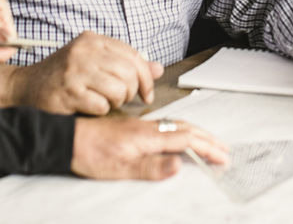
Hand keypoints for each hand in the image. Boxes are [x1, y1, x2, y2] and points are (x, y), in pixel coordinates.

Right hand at [9, 32, 162, 114]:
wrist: (24, 88)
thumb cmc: (62, 76)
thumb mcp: (93, 62)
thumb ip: (125, 63)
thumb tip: (157, 69)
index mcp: (93, 40)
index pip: (133, 55)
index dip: (145, 77)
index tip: (146, 93)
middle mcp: (84, 52)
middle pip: (129, 73)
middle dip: (131, 92)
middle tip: (122, 99)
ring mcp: (75, 71)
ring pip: (119, 90)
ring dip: (116, 102)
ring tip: (104, 102)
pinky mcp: (68, 93)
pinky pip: (101, 106)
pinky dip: (100, 111)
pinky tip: (89, 107)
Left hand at [70, 117, 227, 180]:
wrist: (68, 139)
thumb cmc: (90, 154)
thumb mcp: (119, 168)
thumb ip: (150, 167)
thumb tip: (179, 165)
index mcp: (148, 136)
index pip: (186, 139)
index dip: (206, 148)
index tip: (222, 158)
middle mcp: (147, 127)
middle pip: (186, 129)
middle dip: (208, 139)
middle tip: (224, 150)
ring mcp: (141, 125)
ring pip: (177, 125)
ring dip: (197, 133)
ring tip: (209, 141)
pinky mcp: (134, 126)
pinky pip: (166, 125)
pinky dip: (182, 130)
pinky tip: (180, 134)